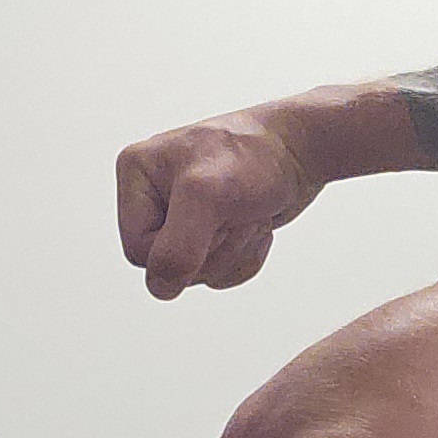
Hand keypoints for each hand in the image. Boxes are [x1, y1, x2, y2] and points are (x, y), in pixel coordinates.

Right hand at [115, 110, 319, 300]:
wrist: (300, 150)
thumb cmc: (256, 156)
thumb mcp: (208, 197)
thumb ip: (177, 248)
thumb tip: (161, 287)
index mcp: (137, 174)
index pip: (138, 252)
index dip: (180, 249)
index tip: (213, 217)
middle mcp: (154, 194)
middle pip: (167, 266)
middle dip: (213, 250)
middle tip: (235, 213)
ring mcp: (183, 215)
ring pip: (196, 274)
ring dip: (234, 251)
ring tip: (247, 212)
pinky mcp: (211, 231)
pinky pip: (219, 273)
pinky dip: (245, 258)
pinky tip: (255, 224)